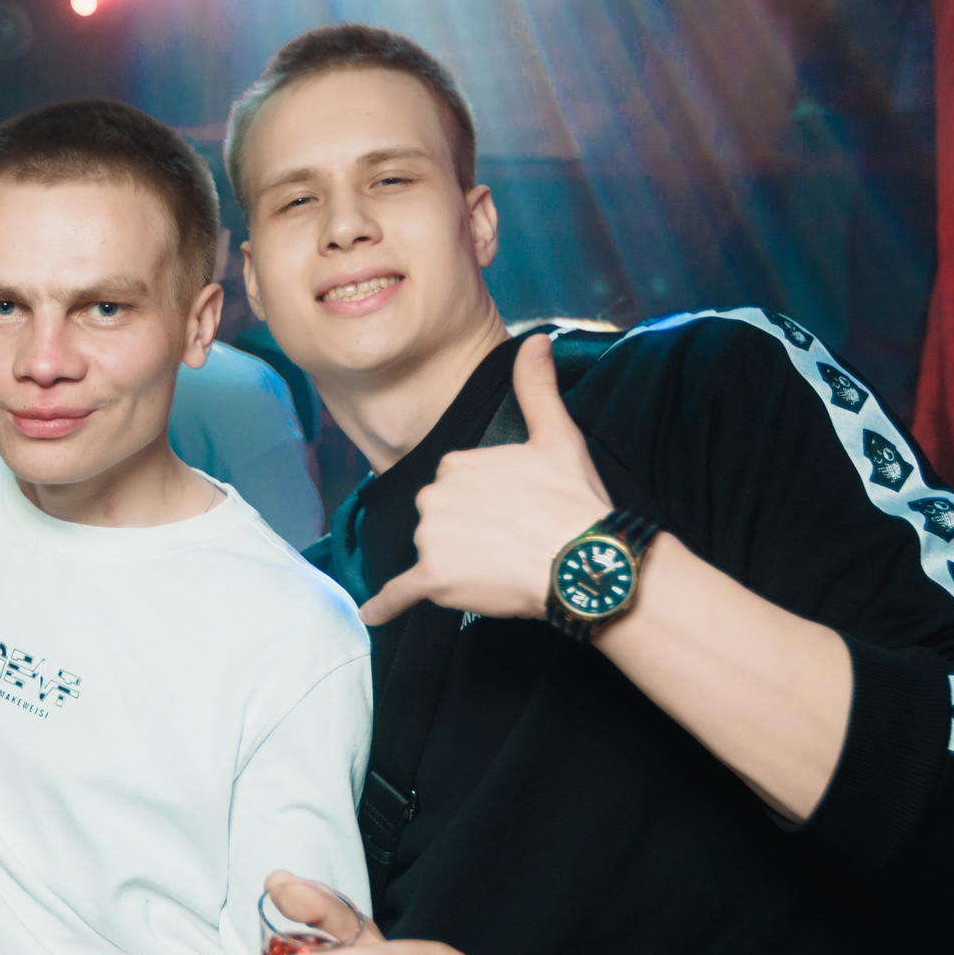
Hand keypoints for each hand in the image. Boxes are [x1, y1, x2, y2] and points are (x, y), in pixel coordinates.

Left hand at [358, 334, 611, 625]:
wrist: (582, 560)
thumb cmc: (573, 502)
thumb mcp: (558, 436)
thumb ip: (537, 387)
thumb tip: (536, 339)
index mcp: (456, 463)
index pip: (455, 486)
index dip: (484, 503)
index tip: (516, 513)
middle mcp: (433, 496)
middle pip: (438, 519)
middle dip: (465, 532)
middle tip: (512, 544)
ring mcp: (430, 539)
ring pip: (430, 554)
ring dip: (453, 565)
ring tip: (502, 569)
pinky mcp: (432, 579)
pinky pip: (399, 594)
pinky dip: (384, 606)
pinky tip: (371, 615)